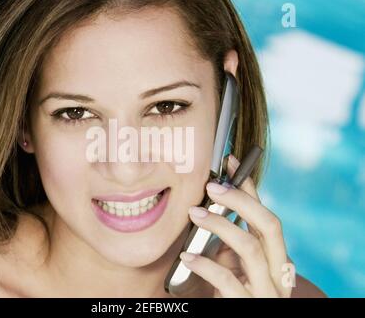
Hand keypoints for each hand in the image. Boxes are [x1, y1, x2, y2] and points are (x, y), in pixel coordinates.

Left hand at [179, 154, 294, 297]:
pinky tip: (186, 256)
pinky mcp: (249, 304)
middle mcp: (278, 269)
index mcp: (274, 255)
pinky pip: (227, 280)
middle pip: (270, 225)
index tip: (230, 161)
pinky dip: (205, 264)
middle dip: (242, 200)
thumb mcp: (233, 263)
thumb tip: (207, 206)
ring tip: (193, 214)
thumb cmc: (234, 292)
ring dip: (220, 225)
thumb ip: (229, 240)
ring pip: (250, 248)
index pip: (266, 213)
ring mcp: (267, 289)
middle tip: (212, 186)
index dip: (249, 185)